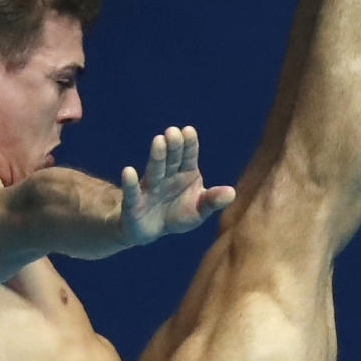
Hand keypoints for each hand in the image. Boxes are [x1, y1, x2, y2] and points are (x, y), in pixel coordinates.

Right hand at [120, 126, 235, 245]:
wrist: (151, 229)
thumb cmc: (178, 214)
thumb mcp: (199, 210)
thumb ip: (213, 201)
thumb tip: (232, 193)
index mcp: (185, 173)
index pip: (188, 156)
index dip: (189, 144)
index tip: (189, 131)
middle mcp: (167, 176)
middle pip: (171, 159)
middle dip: (173, 146)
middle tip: (173, 131)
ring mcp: (150, 188)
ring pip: (155, 170)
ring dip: (157, 156)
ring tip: (159, 140)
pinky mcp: (134, 203)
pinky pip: (133, 192)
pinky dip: (131, 183)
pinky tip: (128, 171)